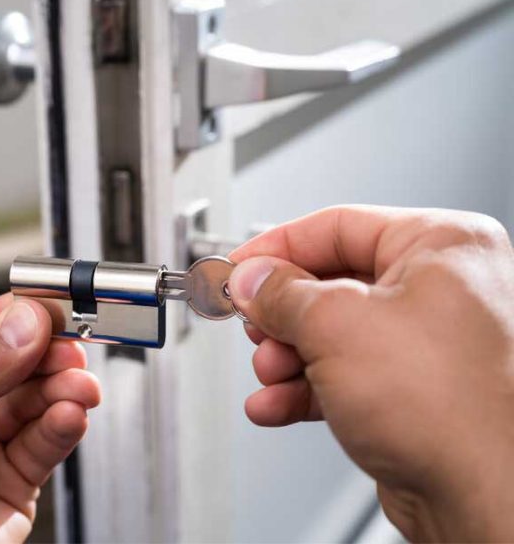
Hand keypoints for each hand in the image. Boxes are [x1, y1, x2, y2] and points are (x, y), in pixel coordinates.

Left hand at [0, 294, 99, 542]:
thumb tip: (20, 323)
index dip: (10, 316)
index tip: (49, 305)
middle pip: (9, 363)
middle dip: (44, 353)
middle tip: (72, 347)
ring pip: (34, 401)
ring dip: (61, 388)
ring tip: (78, 387)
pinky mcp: (11, 483)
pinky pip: (45, 442)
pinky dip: (64, 426)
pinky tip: (70, 416)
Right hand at [229, 205, 513, 541]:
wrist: (486, 497)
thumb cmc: (452, 408)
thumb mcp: (337, 326)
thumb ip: (281, 293)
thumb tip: (251, 279)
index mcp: (441, 246)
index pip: (336, 227)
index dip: (275, 248)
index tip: (238, 267)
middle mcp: (440, 289)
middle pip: (330, 284)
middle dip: (281, 315)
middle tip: (252, 324)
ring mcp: (428, 343)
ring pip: (332, 334)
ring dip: (287, 357)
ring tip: (269, 373)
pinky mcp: (413, 391)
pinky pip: (344, 376)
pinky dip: (304, 389)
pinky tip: (275, 403)